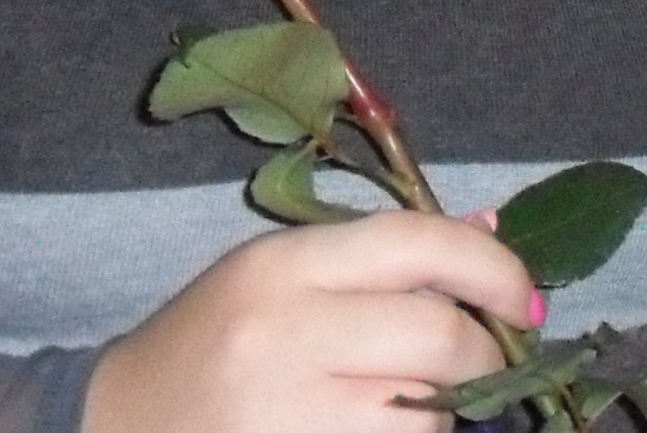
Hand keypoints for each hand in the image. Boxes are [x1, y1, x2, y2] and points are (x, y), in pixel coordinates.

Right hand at [81, 210, 532, 432]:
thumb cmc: (211, 339)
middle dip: (482, 350)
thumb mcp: (281, 273)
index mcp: (284, 264)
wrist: (120, 425)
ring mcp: (293, 415)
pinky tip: (383, 431)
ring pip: (427, 415)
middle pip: (434, 334)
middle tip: (489, 356)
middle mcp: (287, 333)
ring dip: (444, 412)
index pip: (413, 243)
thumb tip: (489, 234)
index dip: (489, 268)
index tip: (526, 295)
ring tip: (412, 402)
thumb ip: (378, 257)